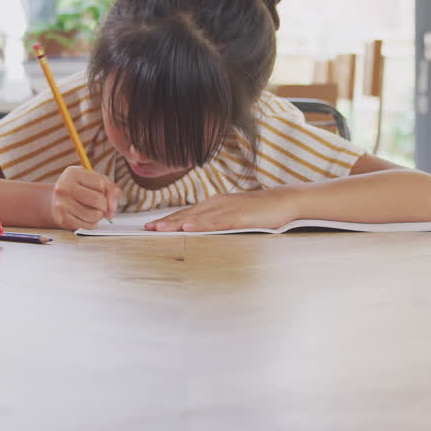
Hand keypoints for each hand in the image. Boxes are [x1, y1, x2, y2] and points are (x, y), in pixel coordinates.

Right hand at [49, 166, 121, 230]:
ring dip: (99, 216)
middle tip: (100, 205)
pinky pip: (88, 226)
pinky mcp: (62, 219)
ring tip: (93, 211)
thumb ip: (111, 189)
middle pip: (98, 200)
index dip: (104, 190)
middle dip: (104, 205)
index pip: (100, 184)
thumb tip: (112, 207)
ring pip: (94, 215)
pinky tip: (87, 218)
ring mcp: (61, 204)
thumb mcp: (95, 181)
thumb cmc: (80, 189)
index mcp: (73, 173)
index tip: (98, 191)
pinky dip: (92, 224)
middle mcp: (64, 187)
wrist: (57, 201)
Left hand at [145, 189, 298, 231]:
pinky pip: (216, 222)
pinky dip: (200, 225)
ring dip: (176, 223)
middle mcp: (217, 203)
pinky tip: (187, 227)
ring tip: (158, 229)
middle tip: (146, 229)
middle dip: (165, 222)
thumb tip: (201, 229)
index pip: (187, 212)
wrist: (284, 201)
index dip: (168, 219)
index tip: (150, 226)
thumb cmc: (260, 210)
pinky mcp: (239, 217)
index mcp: (215, 203)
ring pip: (197, 217)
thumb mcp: (234, 214)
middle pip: (186, 213)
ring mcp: (227, 209)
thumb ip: (218, 220)